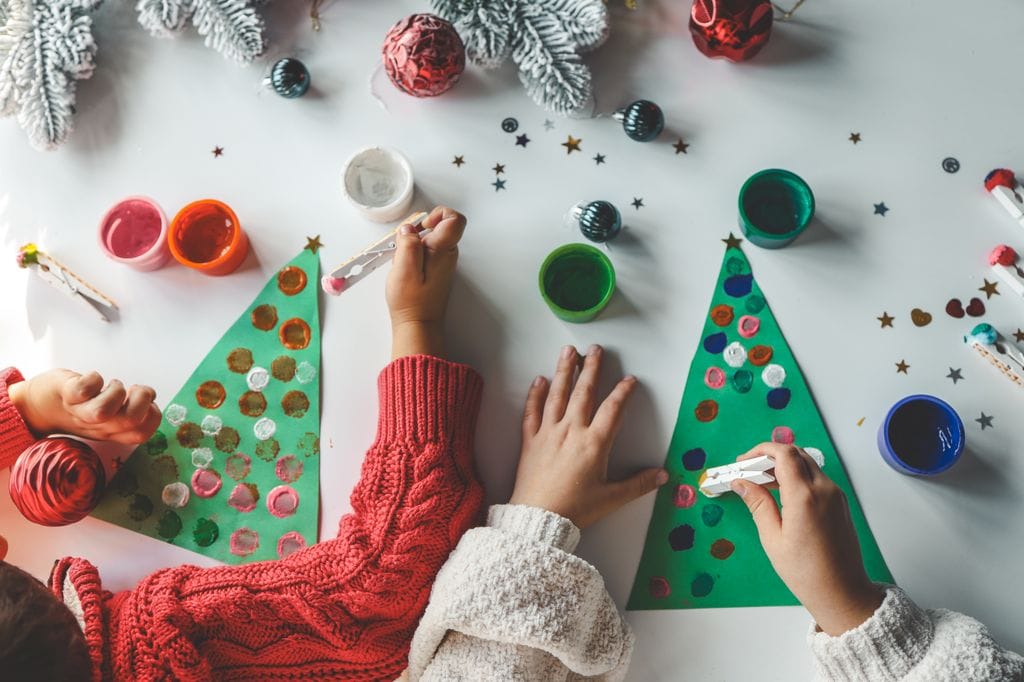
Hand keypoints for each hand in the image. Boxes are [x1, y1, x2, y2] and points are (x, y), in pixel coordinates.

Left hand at [8, 369, 160, 444]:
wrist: (38, 407)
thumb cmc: (80, 405)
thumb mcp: (108, 413)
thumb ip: (129, 408)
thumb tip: (150, 395)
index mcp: (112, 431)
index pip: (142, 433)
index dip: (152, 416)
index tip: (147, 402)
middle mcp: (99, 426)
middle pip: (129, 421)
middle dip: (140, 400)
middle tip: (133, 390)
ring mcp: (80, 411)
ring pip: (103, 410)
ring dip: (115, 391)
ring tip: (112, 384)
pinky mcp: (66, 394)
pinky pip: (83, 388)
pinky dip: (94, 378)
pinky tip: (93, 378)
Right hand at [385, 206, 465, 358]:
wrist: (418, 324)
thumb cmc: (412, 301)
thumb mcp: (404, 268)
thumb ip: (408, 243)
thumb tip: (408, 228)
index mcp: (443, 250)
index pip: (454, 219)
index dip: (438, 214)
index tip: (421, 226)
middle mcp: (447, 255)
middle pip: (440, 227)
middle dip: (418, 231)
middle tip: (404, 245)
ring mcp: (443, 263)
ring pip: (431, 240)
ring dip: (414, 244)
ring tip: (403, 261)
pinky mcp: (436, 271)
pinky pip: (426, 253)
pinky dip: (414, 255)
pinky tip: (405, 270)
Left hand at [508, 345, 667, 528]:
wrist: (538, 519)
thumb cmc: (575, 509)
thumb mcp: (612, 498)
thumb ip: (639, 484)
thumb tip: (663, 476)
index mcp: (594, 443)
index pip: (613, 410)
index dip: (623, 393)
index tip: (629, 380)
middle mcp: (571, 431)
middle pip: (583, 393)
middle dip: (591, 369)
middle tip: (595, 350)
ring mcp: (549, 433)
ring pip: (557, 395)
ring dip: (564, 371)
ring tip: (568, 352)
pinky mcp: (530, 441)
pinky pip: (532, 412)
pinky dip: (535, 395)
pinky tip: (540, 380)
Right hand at [731, 443, 883, 635]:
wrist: (843, 593)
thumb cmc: (806, 573)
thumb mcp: (773, 538)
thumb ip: (758, 504)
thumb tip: (740, 483)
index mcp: (804, 496)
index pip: (784, 454)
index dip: (761, 450)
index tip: (743, 461)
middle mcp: (824, 489)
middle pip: (796, 454)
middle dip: (770, 456)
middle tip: (750, 472)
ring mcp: (836, 495)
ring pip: (807, 464)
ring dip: (784, 466)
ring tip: (762, 484)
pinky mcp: (840, 503)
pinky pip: (817, 478)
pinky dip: (798, 477)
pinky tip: (782, 495)